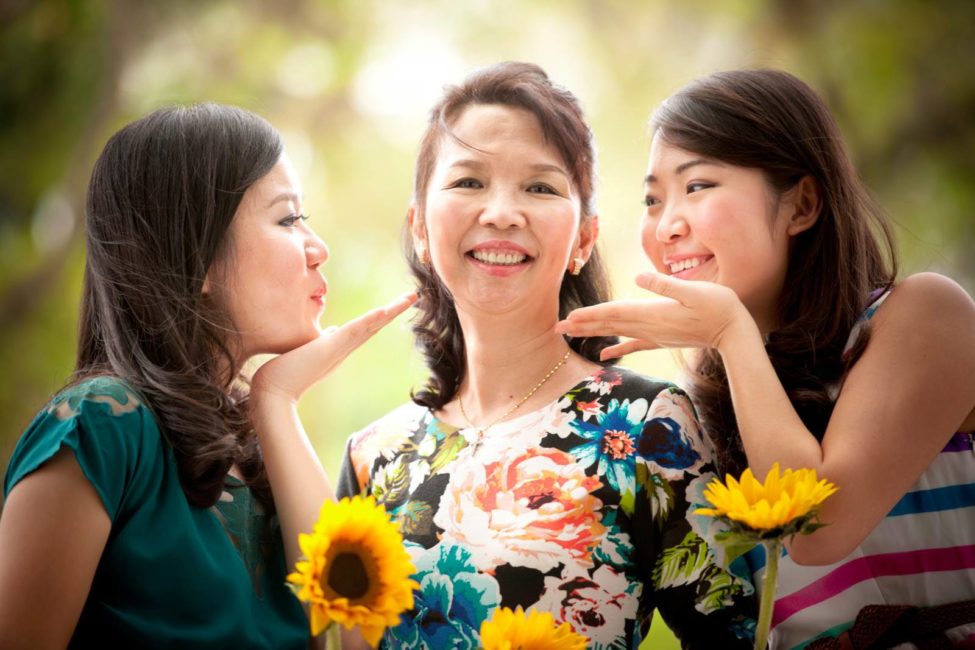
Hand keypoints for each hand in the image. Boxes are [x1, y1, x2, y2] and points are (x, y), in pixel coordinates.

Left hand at [251, 292, 416, 403]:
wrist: (273, 393)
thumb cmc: (285, 373)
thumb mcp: (308, 350)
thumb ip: (323, 341)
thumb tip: (331, 332)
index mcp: (340, 347)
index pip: (366, 327)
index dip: (382, 315)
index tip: (396, 303)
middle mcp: (345, 348)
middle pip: (376, 325)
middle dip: (395, 310)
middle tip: (413, 296)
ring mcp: (340, 348)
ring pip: (371, 325)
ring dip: (392, 311)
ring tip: (410, 298)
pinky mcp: (331, 347)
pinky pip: (356, 330)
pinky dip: (371, 320)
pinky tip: (385, 310)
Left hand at [555, 272, 747, 358]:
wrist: (734, 331)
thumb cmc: (718, 305)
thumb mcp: (694, 291)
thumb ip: (666, 285)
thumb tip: (639, 278)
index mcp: (653, 312)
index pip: (615, 313)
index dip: (591, 314)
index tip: (569, 318)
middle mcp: (650, 326)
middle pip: (609, 324)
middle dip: (582, 325)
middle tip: (557, 328)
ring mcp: (655, 334)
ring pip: (617, 333)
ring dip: (593, 332)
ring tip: (571, 333)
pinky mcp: (662, 338)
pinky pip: (634, 344)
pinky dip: (617, 348)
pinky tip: (603, 354)